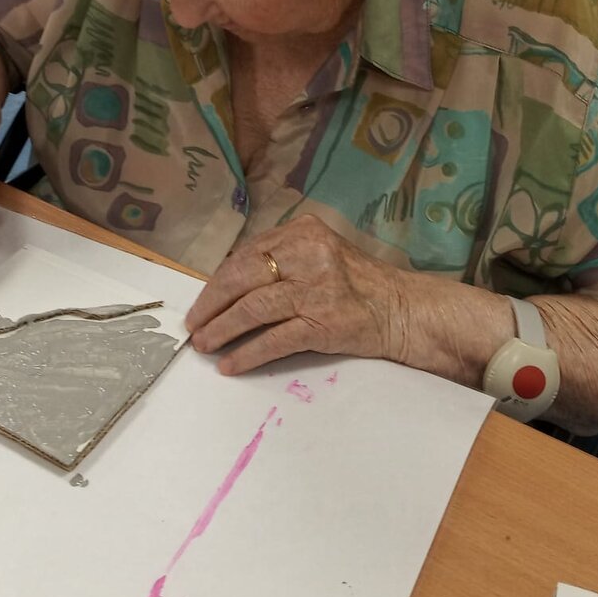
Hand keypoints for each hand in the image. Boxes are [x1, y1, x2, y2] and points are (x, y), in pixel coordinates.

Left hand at [185, 216, 409, 375]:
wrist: (403, 310)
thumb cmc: (358, 285)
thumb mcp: (320, 256)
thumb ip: (282, 261)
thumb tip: (227, 288)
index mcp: (303, 232)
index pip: (246, 255)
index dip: (217, 282)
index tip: (201, 303)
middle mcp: (309, 254)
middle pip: (242, 278)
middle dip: (211, 305)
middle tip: (193, 326)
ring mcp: (316, 288)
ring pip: (253, 309)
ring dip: (222, 331)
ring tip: (205, 346)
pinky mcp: (324, 322)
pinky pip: (274, 339)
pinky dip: (248, 353)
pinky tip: (232, 365)